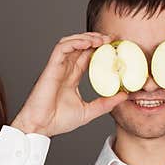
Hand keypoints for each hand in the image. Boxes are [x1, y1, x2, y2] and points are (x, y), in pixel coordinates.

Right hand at [12, 33, 129, 136]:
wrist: (41, 126)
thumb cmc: (57, 121)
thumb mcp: (88, 111)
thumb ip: (105, 103)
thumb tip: (124, 96)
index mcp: (72, 77)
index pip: (86, 57)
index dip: (99, 49)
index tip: (114, 48)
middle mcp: (65, 69)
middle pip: (81, 46)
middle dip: (96, 39)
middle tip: (111, 39)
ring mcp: (58, 67)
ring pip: (71, 43)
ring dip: (86, 37)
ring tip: (101, 39)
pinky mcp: (51, 68)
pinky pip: (62, 48)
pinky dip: (75, 42)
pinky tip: (88, 43)